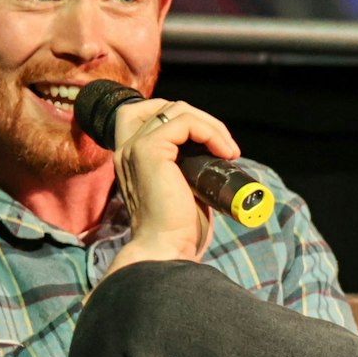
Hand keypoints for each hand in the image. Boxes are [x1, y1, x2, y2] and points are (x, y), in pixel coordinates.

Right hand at [106, 96, 238, 271]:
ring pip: (178, 110)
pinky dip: (211, 132)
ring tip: (230, 153)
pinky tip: (226, 153)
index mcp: (132, 158)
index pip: (148, 115)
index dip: (184, 121)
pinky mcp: (149, 150)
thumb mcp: (184, 189)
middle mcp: (127, 148)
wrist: (166, 250)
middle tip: (226, 148)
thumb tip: (217, 154)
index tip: (213, 147)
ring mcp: (135, 147)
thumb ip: (187, 168)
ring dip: (212, 126)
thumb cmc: (178, 230)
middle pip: (163, 105)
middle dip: (201, 119)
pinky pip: (185, 122)